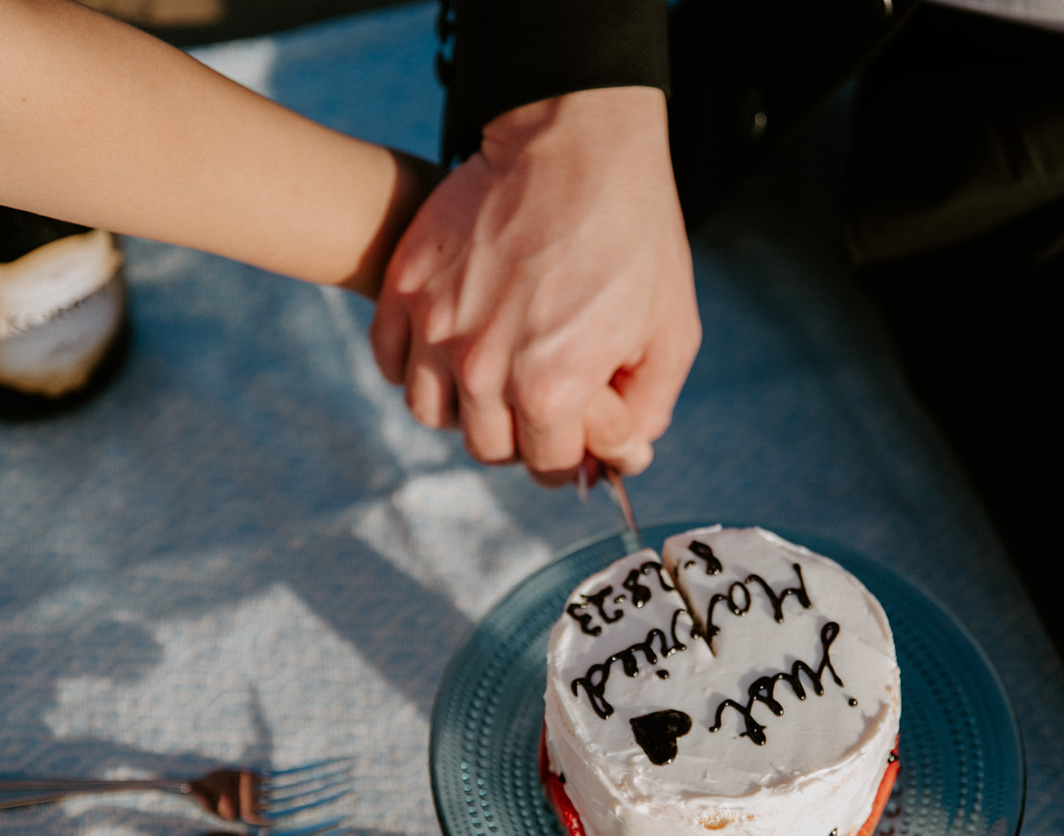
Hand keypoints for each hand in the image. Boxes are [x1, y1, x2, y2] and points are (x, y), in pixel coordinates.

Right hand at [370, 86, 700, 484]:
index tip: (583, 435)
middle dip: (523, 438)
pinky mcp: (406, 287)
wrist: (575, 142)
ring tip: (496, 380)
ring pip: (433, 413)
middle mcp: (483, 370)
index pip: (550, 465)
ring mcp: (436, 328)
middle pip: (489, 447)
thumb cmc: (632, 234)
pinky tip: (450, 352)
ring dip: (467, 409)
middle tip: (544, 408)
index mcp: (550, 390)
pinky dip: (416, 369)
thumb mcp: (671, 332)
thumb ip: (647, 409)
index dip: (576, 454)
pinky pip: (392, 362)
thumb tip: (622, 457)